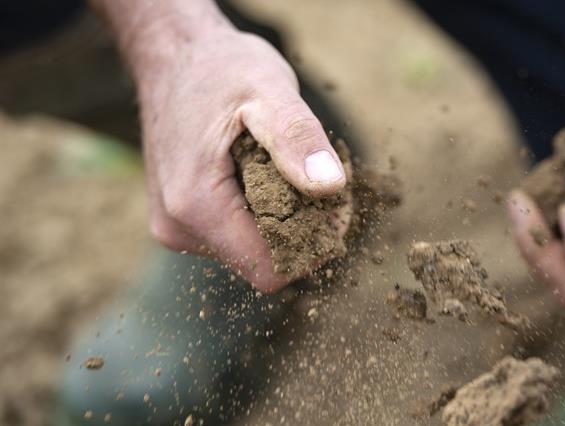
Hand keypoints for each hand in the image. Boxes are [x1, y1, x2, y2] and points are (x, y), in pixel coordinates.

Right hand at [135, 27, 346, 290]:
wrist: (172, 53)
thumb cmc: (221, 67)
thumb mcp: (268, 91)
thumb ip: (298, 139)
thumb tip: (332, 187)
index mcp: (196, 207)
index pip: (271, 269)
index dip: (314, 247)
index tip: (335, 203)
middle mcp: (178, 228)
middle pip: (264, 262)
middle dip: (303, 229)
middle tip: (319, 175)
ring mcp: (175, 226)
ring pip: (251, 250)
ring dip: (284, 219)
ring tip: (287, 166)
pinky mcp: (180, 219)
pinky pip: (235, 234)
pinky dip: (263, 211)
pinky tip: (266, 171)